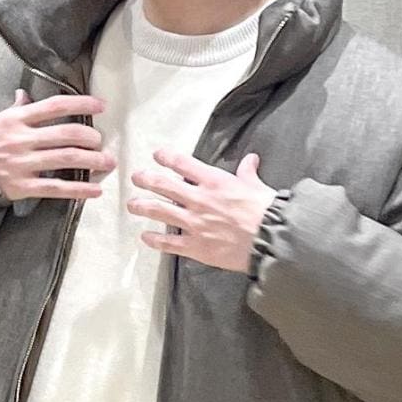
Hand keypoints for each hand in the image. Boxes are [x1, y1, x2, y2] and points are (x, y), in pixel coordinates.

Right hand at [0, 88, 116, 201]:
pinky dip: (79, 189)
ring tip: (107, 163)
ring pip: (65, 159)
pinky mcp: (23, 186)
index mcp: (18, 119)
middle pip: (66, 135)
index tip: (101, 106)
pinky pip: (56, 188)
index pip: (55, 106)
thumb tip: (25, 94)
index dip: (81, 104)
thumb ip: (16, 108)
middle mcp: (22, 139)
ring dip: (92, 161)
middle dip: (90, 138)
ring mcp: (23, 164)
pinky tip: (95, 190)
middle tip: (101, 141)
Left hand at [127, 148, 277, 272]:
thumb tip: (251, 160)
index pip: (183, 164)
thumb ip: (248, 173)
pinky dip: (155, 240)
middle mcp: (199, 199)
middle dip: (146, 179)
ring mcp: (194, 223)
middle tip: (136, 177)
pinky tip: (145, 237)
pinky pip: (169, 243)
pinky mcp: (195, 246)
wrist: (269, 239)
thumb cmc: (265, 211)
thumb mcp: (256, 186)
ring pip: (160, 211)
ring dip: (143, 206)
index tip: (157, 155)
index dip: (166, 158)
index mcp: (214, 181)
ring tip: (132, 204)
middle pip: (163, 185)